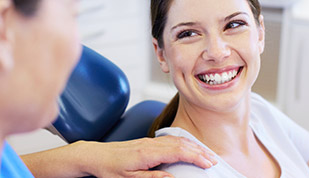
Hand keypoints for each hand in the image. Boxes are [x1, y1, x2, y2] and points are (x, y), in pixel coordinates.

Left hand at [76, 136, 217, 177]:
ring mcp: (149, 141)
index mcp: (147, 153)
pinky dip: (183, 143)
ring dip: (193, 146)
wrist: (95, 155)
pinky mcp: (147, 142)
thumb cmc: (110, 169)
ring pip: (177, 140)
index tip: (208, 163)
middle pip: (181, 143)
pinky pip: (170, 139)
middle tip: (214, 160)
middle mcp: (150, 144)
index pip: (178, 151)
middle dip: (199, 151)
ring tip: (206, 154)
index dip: (196, 156)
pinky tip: (188, 147)